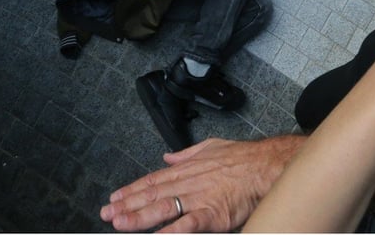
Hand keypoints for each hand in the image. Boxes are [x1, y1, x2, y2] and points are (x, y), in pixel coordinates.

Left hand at [100, 136, 304, 232]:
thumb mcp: (210, 147)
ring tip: (120, 223)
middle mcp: (187, 183)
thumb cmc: (243, 157)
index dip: (132, 190)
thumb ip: (186, 154)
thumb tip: (168, 156)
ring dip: (139, 217)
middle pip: (152, 195)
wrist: (265, 165)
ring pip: (163, 208)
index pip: (153, 181)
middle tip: (108, 213)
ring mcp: (198, 198)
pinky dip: (171, 231)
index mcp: (186, 169)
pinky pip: (187, 224)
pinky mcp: (212, 213)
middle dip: (128, 205)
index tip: (115, 198)